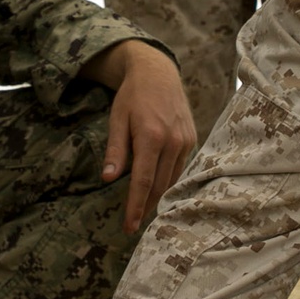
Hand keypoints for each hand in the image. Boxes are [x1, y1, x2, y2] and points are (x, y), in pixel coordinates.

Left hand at [78, 40, 196, 233]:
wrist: (158, 72)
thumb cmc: (132, 96)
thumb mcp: (117, 119)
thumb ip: (116, 150)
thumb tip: (108, 178)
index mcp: (152, 137)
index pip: (143, 182)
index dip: (136, 206)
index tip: (130, 226)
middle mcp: (173, 142)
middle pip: (160, 185)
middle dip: (147, 207)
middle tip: (134, 225)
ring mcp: (185, 141)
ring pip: (172, 179)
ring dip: (159, 196)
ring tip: (145, 211)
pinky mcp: (191, 139)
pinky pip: (180, 167)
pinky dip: (169, 180)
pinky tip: (159, 188)